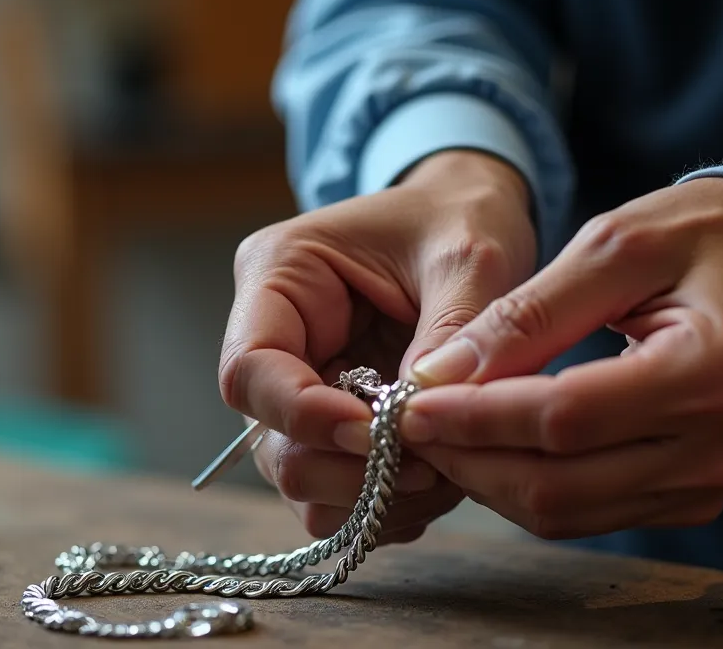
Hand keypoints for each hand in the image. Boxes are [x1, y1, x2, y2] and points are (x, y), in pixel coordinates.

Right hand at [219, 151, 537, 542]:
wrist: (473, 215)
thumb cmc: (462, 217)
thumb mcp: (470, 258)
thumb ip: (449, 334)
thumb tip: (420, 417)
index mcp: (278, 274)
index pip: (249, 370)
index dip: (303, 417)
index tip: (375, 435)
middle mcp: (274, 337)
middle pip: (270, 440)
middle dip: (346, 468)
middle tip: (429, 466)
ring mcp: (301, 386)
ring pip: (300, 478)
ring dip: (369, 497)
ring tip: (444, 474)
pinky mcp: (332, 423)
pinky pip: (337, 491)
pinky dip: (384, 505)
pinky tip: (438, 480)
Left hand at [397, 177, 722, 538]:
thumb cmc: (704, 236)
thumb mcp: (615, 243)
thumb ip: (528, 313)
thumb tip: (439, 374)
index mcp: (714, 370)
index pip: (565, 419)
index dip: (476, 416)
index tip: (408, 399)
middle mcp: (722, 445)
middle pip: (560, 483)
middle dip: (469, 457)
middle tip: (406, 421)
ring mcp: (712, 481)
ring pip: (567, 511)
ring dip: (488, 479)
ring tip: (437, 431)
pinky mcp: (692, 495)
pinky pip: (590, 511)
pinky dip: (527, 486)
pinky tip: (487, 446)